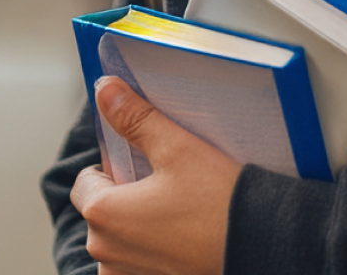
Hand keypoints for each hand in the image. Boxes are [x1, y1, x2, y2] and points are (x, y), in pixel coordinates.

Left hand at [70, 76, 242, 274]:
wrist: (260, 244)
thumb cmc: (218, 200)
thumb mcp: (177, 148)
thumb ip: (135, 118)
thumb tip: (105, 89)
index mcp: (103, 214)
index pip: (86, 181)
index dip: (114, 167)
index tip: (148, 165)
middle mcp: (105, 251)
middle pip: (103, 210)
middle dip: (127, 195)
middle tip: (170, 185)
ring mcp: (125, 274)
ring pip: (120, 236)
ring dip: (139, 223)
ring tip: (181, 211)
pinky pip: (137, 260)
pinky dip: (154, 246)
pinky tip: (185, 234)